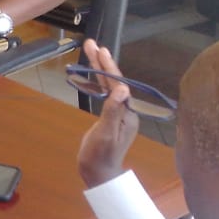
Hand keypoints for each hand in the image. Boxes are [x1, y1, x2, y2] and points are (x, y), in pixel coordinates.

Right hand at [76, 39, 138, 188]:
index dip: (110, 68)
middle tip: (92, 44)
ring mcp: (118, 113)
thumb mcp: (105, 135)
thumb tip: (120, 89)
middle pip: (115, 81)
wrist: (98, 175)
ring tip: (90, 50)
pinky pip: (103, 93)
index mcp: (128, 114)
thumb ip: (112, 112)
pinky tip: (90, 72)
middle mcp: (126, 110)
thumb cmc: (99, 157)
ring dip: (99, 68)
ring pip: (108, 85)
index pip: (119, 85)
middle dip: (103, 62)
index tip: (101, 52)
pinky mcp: (109, 116)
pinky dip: (96, 81)